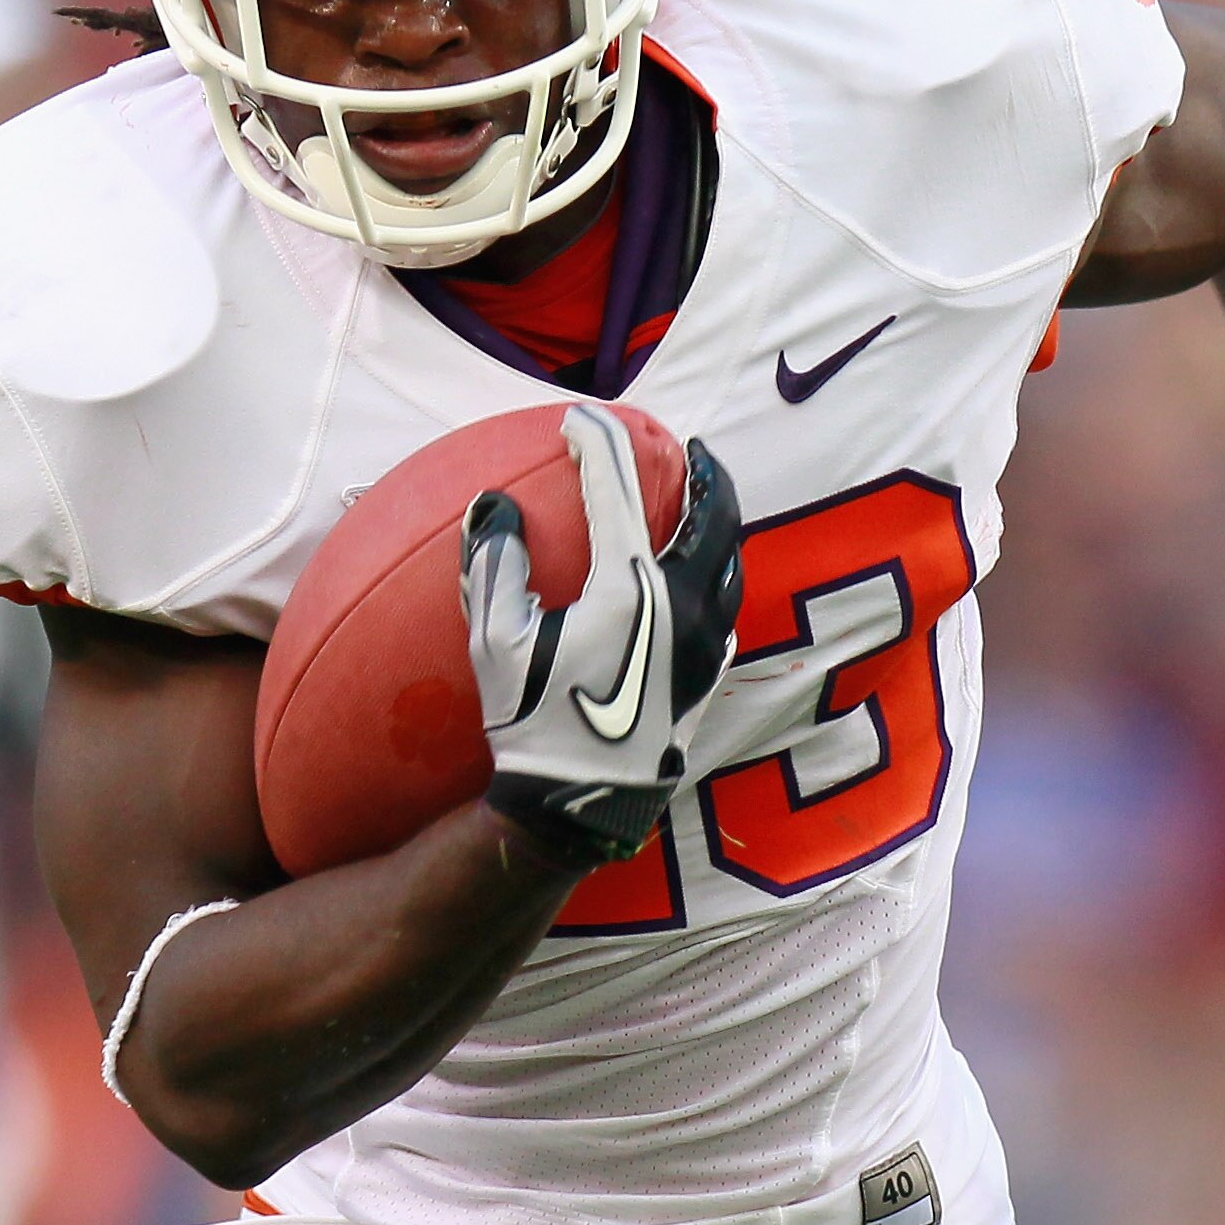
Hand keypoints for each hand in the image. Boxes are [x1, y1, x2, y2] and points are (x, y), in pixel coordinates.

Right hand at [463, 403, 741, 870]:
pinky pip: (727, 606)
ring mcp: (707, 641)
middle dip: (703, 472)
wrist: (583, 805)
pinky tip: (700, 581)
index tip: (577, 419)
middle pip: (713, 513)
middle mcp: (685, 604)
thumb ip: (493, 564)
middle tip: (687, 448)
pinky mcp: (710, 674)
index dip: (596, 441)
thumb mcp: (496, 643)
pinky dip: (717, 574)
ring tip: (699, 506)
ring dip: (718, 522)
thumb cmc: (534, 723)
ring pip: (731, 559)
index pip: (618, 486)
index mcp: (631, 587)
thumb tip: (493, 506)